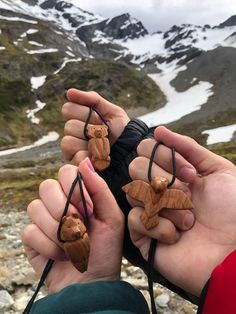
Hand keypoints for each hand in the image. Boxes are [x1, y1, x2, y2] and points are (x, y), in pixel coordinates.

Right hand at [22, 158, 123, 293]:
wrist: (93, 282)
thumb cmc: (106, 249)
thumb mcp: (112, 217)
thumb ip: (100, 189)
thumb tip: (85, 161)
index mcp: (77, 195)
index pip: (65, 172)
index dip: (74, 188)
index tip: (88, 208)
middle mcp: (57, 203)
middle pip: (46, 186)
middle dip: (64, 209)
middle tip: (80, 227)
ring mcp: (43, 219)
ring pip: (35, 207)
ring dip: (58, 230)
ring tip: (72, 244)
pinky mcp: (31, 238)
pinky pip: (30, 231)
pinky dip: (48, 246)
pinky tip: (60, 255)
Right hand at [61, 89, 129, 163]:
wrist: (131, 149)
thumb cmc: (121, 130)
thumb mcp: (111, 111)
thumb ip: (92, 99)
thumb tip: (69, 92)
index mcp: (78, 119)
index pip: (67, 109)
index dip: (84, 113)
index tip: (99, 118)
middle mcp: (73, 135)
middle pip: (69, 126)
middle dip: (91, 128)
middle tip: (104, 133)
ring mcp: (74, 151)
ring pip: (68, 142)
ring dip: (90, 142)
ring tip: (103, 145)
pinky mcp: (79, 165)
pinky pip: (75, 158)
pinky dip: (89, 156)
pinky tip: (101, 155)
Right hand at [128, 126, 235, 295]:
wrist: (233, 253)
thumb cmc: (232, 211)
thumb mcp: (218, 170)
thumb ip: (188, 147)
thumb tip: (158, 130)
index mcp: (172, 172)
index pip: (146, 149)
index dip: (164, 157)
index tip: (191, 174)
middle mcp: (158, 188)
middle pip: (134, 167)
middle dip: (163, 179)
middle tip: (188, 196)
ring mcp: (149, 210)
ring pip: (134, 192)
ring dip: (166, 206)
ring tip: (189, 222)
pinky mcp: (143, 235)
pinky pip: (135, 219)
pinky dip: (159, 227)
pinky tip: (177, 236)